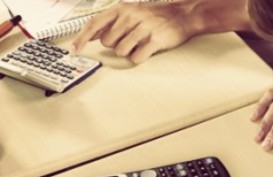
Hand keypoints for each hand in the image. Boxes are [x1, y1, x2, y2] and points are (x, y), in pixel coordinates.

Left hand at [72, 2, 195, 63]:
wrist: (183, 16)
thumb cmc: (156, 16)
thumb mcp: (131, 13)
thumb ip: (111, 22)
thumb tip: (91, 34)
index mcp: (122, 9)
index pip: (94, 24)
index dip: (82, 38)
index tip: (75, 49)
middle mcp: (130, 16)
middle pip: (108, 42)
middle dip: (116, 45)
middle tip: (130, 40)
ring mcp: (143, 28)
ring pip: (121, 51)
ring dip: (129, 52)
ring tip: (140, 44)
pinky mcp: (154, 40)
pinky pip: (136, 58)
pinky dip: (140, 57)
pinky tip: (147, 50)